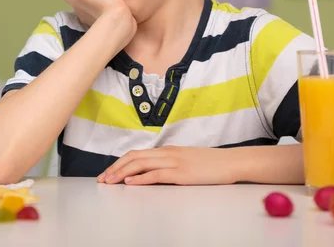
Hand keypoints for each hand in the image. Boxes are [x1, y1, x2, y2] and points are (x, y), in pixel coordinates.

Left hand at [96, 146, 236, 185]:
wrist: (230, 162)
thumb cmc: (210, 164)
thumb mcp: (186, 160)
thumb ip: (169, 163)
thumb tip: (153, 172)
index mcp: (167, 150)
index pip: (137, 154)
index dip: (120, 163)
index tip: (108, 172)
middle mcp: (167, 153)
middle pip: (134, 157)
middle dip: (115, 167)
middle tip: (102, 179)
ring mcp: (174, 162)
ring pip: (141, 164)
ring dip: (122, 173)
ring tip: (110, 181)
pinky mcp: (181, 174)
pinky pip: (156, 174)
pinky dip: (141, 178)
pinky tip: (130, 183)